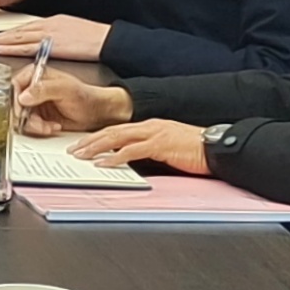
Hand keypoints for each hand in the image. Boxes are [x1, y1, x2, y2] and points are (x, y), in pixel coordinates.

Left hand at [0, 12, 108, 60]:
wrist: (106, 39)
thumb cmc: (94, 38)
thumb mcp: (74, 31)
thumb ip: (60, 36)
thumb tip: (53, 43)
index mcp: (54, 21)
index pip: (29, 26)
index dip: (14, 32)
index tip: (2, 36)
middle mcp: (48, 25)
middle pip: (20, 30)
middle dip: (4, 36)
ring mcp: (48, 34)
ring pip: (20, 36)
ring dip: (3, 41)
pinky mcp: (50, 45)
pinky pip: (26, 47)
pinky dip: (12, 48)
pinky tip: (2, 50)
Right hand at [17, 67, 130, 133]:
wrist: (96, 113)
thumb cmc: (85, 96)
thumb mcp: (65, 89)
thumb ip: (43, 89)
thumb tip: (24, 95)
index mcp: (35, 75)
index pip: (14, 86)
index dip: (15, 100)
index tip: (22, 111)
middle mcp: (32, 88)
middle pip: (14, 104)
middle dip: (25, 117)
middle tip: (37, 122)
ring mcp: (33, 103)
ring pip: (19, 118)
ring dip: (33, 125)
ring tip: (47, 125)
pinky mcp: (37, 117)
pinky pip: (28, 126)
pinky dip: (39, 129)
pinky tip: (51, 126)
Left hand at [73, 119, 210, 175]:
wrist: (216, 147)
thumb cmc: (195, 150)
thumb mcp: (168, 148)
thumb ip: (149, 151)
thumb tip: (131, 161)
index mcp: (150, 126)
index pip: (118, 130)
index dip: (98, 137)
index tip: (83, 145)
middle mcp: (149, 126)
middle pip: (112, 131)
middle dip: (90, 141)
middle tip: (73, 150)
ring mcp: (154, 134)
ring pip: (117, 138)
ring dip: (97, 147)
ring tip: (81, 155)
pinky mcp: (160, 145)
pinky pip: (132, 151)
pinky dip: (115, 157)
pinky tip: (103, 163)